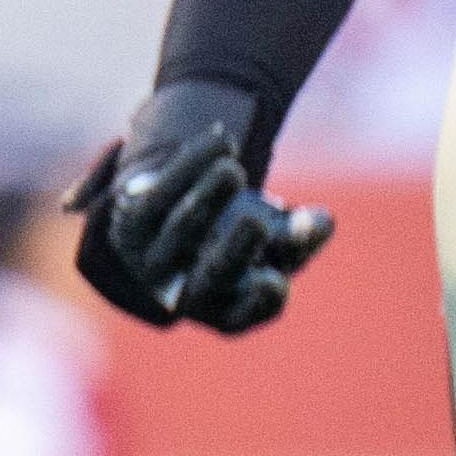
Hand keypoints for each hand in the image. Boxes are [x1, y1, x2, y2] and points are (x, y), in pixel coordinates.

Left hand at [68, 81, 332, 333]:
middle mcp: (184, 292)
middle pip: (211, 273)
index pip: (241, 315)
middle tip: (257, 223)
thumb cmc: (239, 236)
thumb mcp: (276, 241)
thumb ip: (300, 236)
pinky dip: (192, 164)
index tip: (276, 282)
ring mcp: (152, 259)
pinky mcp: (131, 221)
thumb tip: (323, 221)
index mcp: (225, 309)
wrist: (176, 211)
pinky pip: (161, 192)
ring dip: (209, 195)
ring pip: (183, 226)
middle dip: (234, 249)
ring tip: (233, 168)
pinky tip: (223, 140)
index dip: (259, 303)